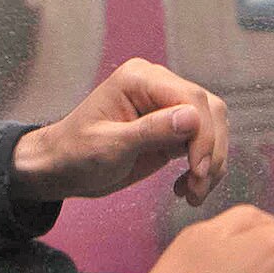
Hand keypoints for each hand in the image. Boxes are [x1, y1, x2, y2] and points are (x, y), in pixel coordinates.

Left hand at [16, 57, 232, 205]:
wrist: (61, 169)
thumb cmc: (75, 153)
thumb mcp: (110, 146)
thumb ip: (151, 130)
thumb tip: (193, 118)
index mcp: (140, 79)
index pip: (190, 98)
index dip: (202, 134)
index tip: (198, 169)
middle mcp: (158, 86)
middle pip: (208, 110)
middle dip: (210, 151)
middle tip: (198, 186)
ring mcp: (167, 107)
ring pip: (212, 127)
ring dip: (211, 163)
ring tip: (194, 193)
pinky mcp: (172, 130)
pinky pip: (202, 144)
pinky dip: (203, 168)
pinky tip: (186, 188)